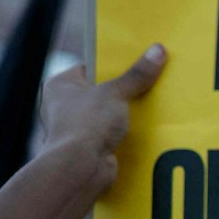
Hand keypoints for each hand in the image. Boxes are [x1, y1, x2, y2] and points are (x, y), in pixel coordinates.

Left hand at [0, 43, 168, 218]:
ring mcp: (76, 127)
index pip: (91, 67)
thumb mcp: (116, 92)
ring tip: (154, 102)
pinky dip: (126, 131)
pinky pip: (112, 132)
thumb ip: (137, 74)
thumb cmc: (86, 124)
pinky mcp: (89, 146)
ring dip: (128, 112)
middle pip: (102, 90)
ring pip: (109, 113)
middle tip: (152, 80)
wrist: (78, 169)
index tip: (139, 61)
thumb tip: (159, 49)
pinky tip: (146, 127)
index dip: (114, 64)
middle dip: (125, 89)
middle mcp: (63, 105)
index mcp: (60, 85)